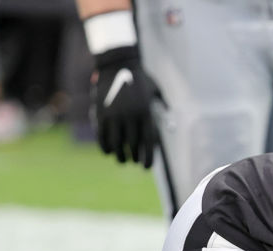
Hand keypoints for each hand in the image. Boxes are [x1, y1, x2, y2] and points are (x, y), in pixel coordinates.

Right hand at [92, 45, 160, 168]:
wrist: (117, 62)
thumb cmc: (139, 77)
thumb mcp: (155, 90)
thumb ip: (163, 106)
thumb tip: (171, 125)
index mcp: (145, 113)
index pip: (148, 142)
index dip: (148, 158)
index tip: (146, 167)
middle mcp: (131, 116)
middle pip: (132, 145)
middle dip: (133, 157)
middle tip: (134, 162)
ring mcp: (115, 114)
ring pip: (117, 143)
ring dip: (119, 155)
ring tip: (121, 160)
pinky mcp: (101, 112)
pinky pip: (102, 135)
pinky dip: (105, 146)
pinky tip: (108, 152)